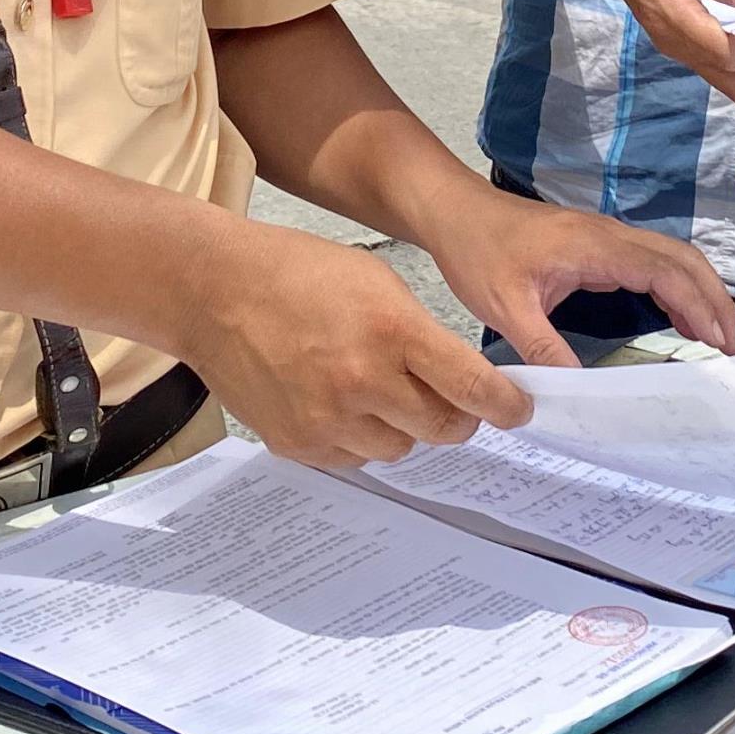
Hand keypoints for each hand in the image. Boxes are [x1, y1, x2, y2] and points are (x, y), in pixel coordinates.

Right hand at [173, 218, 531, 469]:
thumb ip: (423, 334)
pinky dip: (359, 437)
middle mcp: (363, 382)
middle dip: (458, 417)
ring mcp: (327, 420)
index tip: (519, 410)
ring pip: (400, 448)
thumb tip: (461, 381)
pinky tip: (340, 401)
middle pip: (443, 429)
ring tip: (379, 391)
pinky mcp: (298, 444)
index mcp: (393, 332)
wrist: (215, 292)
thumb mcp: (378, 281)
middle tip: (453, 403)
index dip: (506, 406)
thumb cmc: (300, 274)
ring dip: (404, 427)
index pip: (472, 388)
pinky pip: (353, 459)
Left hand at [418, 181, 734, 367]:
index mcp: (596, 246)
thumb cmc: (476, 249)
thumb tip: (575, 392)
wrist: (455, 211)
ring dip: (700, 292)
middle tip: (733, 346)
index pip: (667, 272)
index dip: (700, 305)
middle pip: (683, 260)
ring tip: (717, 337)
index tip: (721, 341)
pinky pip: (652, 262)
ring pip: (672, 258)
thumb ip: (542, 348)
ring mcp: (606, 237)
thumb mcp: (504, 307)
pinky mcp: (598, 245)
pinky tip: (679, 317)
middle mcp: (610, 236)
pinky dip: (677, 288)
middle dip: (715, 299)